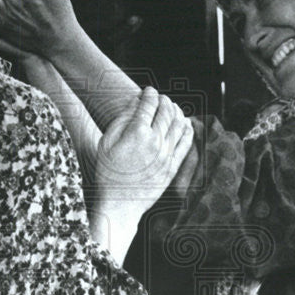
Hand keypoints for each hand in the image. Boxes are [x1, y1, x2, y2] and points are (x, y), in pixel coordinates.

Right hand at [94, 87, 192, 217]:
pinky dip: (187, 130)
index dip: (149, 94)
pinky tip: (186, 124)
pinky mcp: (172, 167)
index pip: (149, 104)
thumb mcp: (107, 142)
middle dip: (164, 101)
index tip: (148, 91)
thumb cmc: (107, 172)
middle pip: (166, 112)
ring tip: (172, 107)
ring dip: (177, 112)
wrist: (119, 203)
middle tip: (160, 98)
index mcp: (137, 132)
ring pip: (178, 125)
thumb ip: (123, 119)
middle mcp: (155, 141)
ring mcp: (166, 155)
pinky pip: (186, 143)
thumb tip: (136, 101)